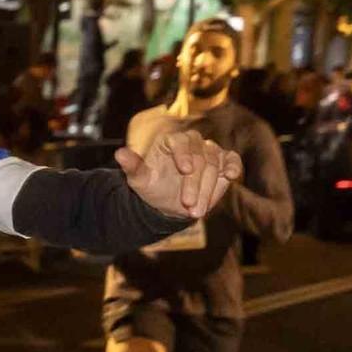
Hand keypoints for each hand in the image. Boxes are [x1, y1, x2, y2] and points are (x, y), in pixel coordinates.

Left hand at [116, 128, 241, 218]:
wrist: (166, 203)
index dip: (184, 154)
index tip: (185, 170)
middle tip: (187, 204)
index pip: (180, 141)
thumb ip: (132, 166)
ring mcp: (208, 152)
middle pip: (199, 156)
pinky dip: (233, 166)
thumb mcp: (138, 179)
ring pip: (214, 164)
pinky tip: (231, 176)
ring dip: (208, 188)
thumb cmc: (151, 187)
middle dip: (194, 183)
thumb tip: (119, 153)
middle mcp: (191, 143)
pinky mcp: (222, 162)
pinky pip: (231, 159)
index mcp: (170, 142)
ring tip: (196, 211)